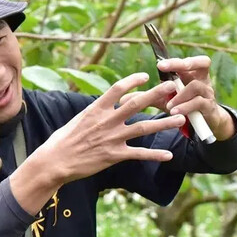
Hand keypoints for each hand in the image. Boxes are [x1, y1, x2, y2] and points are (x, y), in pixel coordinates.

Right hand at [10, 73, 185, 213]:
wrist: (56, 161)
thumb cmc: (63, 140)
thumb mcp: (79, 119)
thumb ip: (96, 111)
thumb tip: (107, 104)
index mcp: (96, 109)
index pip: (118, 89)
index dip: (133, 81)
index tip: (146, 76)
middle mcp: (107, 121)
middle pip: (137, 104)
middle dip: (157, 94)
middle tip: (173, 87)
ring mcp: (112, 138)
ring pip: (144, 127)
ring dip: (164, 122)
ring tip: (180, 118)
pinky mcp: (115, 155)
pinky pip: (139, 154)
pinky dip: (154, 154)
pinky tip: (168, 155)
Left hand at [120, 55, 235, 140]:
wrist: (204, 124)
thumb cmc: (182, 106)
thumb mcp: (164, 100)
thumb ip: (146, 97)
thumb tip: (120, 99)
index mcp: (191, 73)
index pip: (188, 59)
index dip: (175, 60)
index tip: (159, 63)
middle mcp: (202, 79)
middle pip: (202, 62)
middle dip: (184, 63)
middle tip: (166, 67)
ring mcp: (208, 92)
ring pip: (196, 86)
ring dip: (180, 94)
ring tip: (168, 104)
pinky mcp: (209, 107)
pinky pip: (199, 103)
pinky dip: (185, 107)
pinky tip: (174, 112)